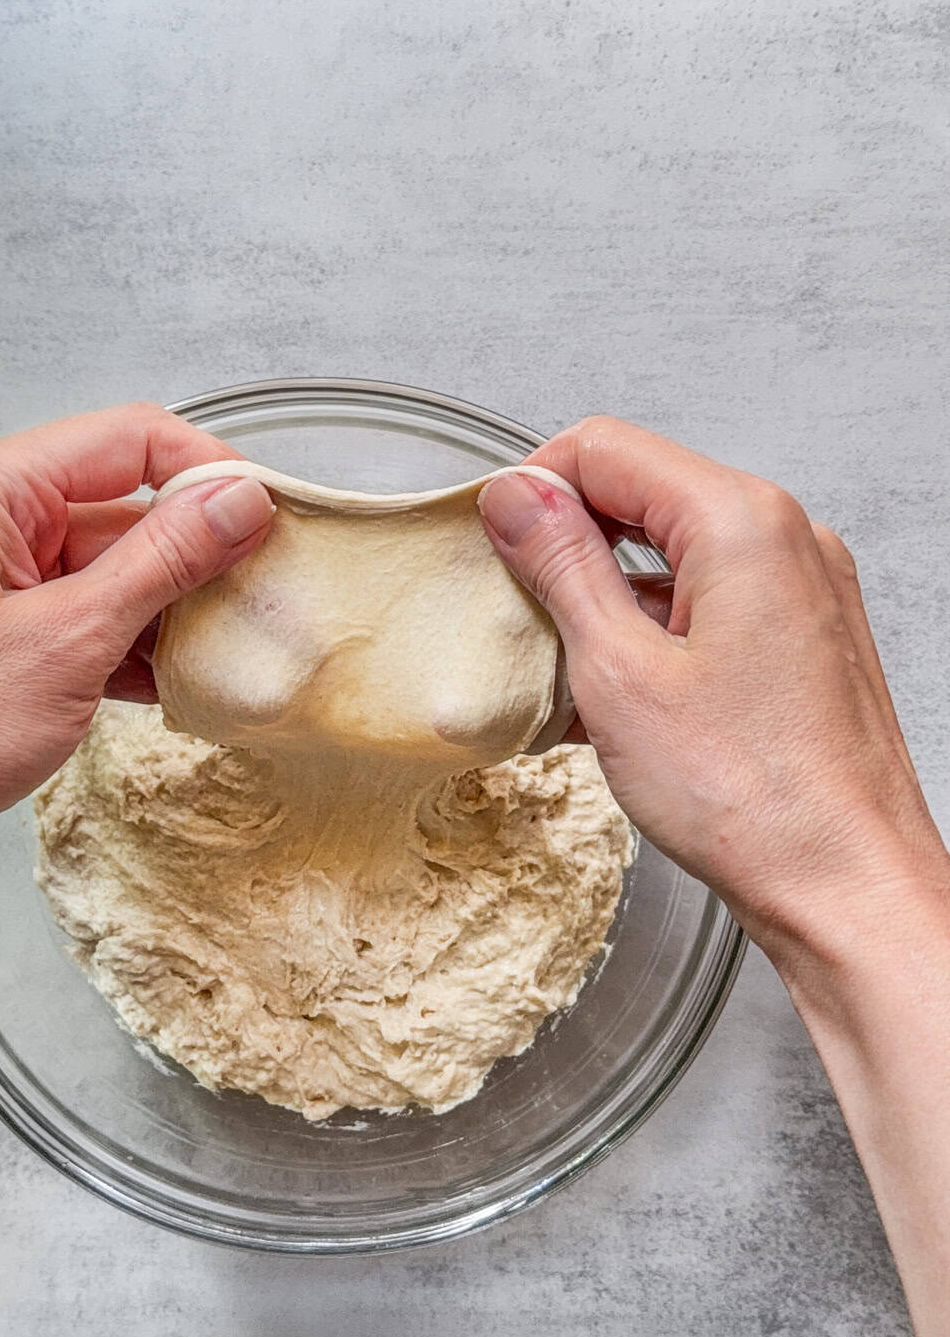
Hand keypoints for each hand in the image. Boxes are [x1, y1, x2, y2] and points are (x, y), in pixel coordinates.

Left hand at [0, 403, 272, 913]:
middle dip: (196, 558)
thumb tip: (237, 500)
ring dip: (168, 614)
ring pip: (114, 570)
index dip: (207, 471)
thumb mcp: (70, 640)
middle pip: (125, 507)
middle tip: (260, 603)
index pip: (128, 439)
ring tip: (218, 658)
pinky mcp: (2, 636)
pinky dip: (133, 649)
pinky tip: (169, 688)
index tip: (268, 519)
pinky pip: (89, 618)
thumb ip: (163, 560)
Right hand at [478, 417, 947, 949]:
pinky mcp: (801, 640)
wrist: (845, 888)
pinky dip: (650, 638)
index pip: (606, 448)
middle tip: (517, 615)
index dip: (533, 488)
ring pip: (671, 557)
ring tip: (562, 678)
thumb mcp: (619, 672)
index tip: (491, 545)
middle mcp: (785, 539)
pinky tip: (610, 703)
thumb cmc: (752, 798)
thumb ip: (561, 567)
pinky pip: (706, 607)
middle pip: (642, 495)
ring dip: (603, 603)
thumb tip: (516, 497)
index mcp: (742, 523)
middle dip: (567, 548)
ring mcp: (801, 590)